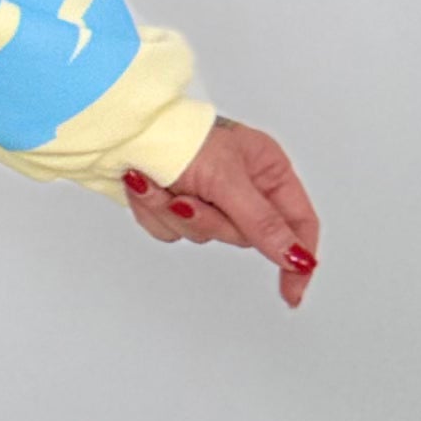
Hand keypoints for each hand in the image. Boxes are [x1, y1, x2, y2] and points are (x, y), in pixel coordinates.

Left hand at [121, 118, 321, 309]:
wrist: (122, 128)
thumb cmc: (181, 135)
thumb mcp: (228, 179)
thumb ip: (262, 222)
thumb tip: (296, 257)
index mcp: (267, 170)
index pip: (298, 223)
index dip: (298, 257)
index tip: (292, 291)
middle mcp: (242, 185)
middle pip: (243, 236)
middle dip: (208, 221)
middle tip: (186, 199)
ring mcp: (208, 197)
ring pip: (201, 235)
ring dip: (173, 213)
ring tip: (160, 184)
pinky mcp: (174, 206)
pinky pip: (169, 231)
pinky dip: (153, 212)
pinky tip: (145, 185)